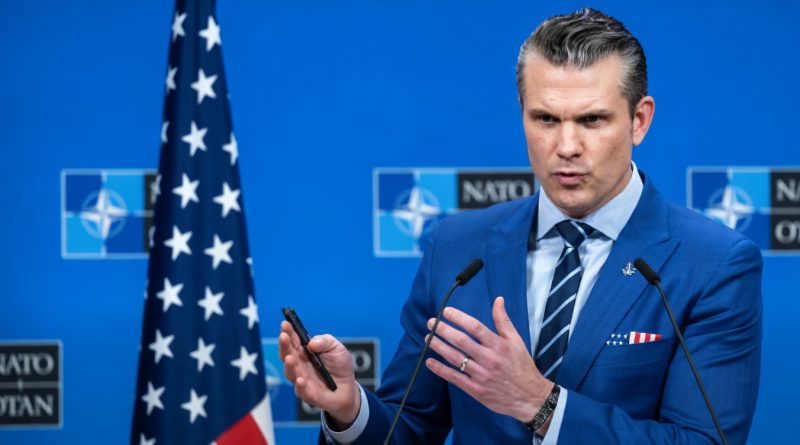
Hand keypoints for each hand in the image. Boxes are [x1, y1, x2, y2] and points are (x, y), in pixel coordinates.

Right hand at [279, 321, 359, 427]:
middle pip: (287, 354)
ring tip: (290, 357)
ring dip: (288, 365)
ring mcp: (302, 379)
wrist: (348, 388)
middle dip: (284, 345)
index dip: (288, 331)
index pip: (293, 340)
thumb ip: (325, 341)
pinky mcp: (308, 394)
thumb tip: (312, 343)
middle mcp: (299, 364)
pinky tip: (301, 380)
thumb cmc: (340, 366)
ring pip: (290, 372)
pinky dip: (300, 385)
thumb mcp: (336, 347)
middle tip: (284, 336)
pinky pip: (301, 391)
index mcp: (304, 351)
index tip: (285, 324)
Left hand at [425, 297, 553, 424]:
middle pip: (461, 341)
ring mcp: (481, 375)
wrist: (529, 397)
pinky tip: (430, 361)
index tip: (446, 312)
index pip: (475, 327)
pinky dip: (441, 370)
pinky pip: (455, 378)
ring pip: (455, 358)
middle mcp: (489, 359)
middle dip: (443, 330)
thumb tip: (498, 300)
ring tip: (428, 338)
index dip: (458, 318)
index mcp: (499, 345)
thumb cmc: (522, 366)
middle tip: (431, 323)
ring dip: (439, 346)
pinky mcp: (476, 390)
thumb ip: (503, 320)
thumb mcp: (516, 341)